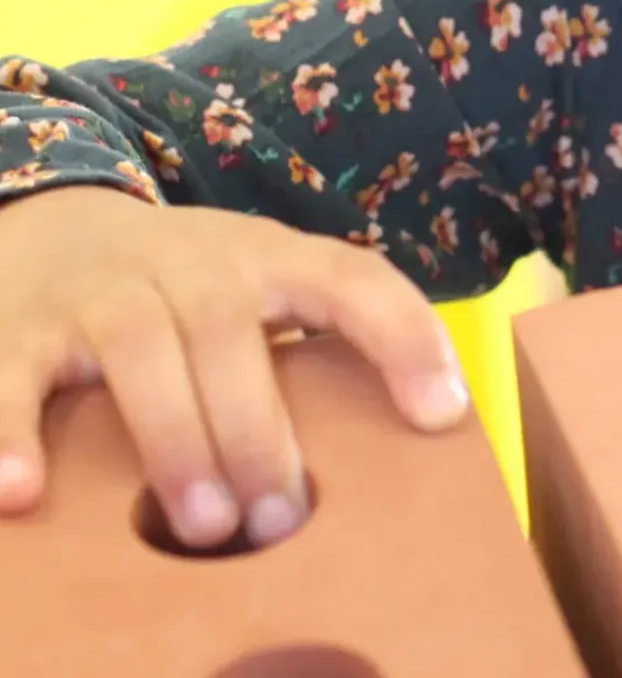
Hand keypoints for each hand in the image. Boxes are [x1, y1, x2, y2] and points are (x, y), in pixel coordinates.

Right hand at [0, 187, 467, 548]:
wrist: (62, 227)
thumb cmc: (194, 286)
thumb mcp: (267, 290)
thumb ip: (324, 343)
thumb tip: (422, 426)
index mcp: (270, 256)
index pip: (352, 277)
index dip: (404, 335)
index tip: (442, 413)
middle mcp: (192, 258)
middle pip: (230, 327)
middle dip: (259, 428)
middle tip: (281, 521)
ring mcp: (105, 286)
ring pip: (141, 347)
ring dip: (175, 439)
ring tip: (205, 530)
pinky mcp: (25, 325)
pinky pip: (16, 374)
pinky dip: (13, 431)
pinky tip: (24, 493)